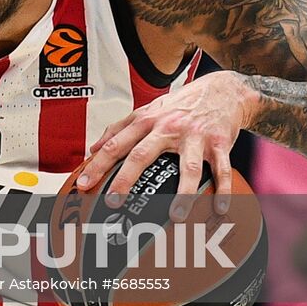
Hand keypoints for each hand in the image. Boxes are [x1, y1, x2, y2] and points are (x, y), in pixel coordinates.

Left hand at [76, 71, 253, 215]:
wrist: (221, 90)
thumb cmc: (181, 104)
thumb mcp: (147, 110)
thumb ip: (119, 128)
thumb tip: (94, 148)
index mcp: (148, 121)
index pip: (116, 144)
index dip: (98, 164)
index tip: (84, 184)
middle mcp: (168, 128)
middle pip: (143, 154)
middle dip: (126, 179)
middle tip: (114, 202)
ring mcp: (195, 136)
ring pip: (188, 167)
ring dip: (183, 193)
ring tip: (176, 216)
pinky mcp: (219, 143)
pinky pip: (222, 169)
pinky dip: (222, 189)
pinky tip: (219, 208)